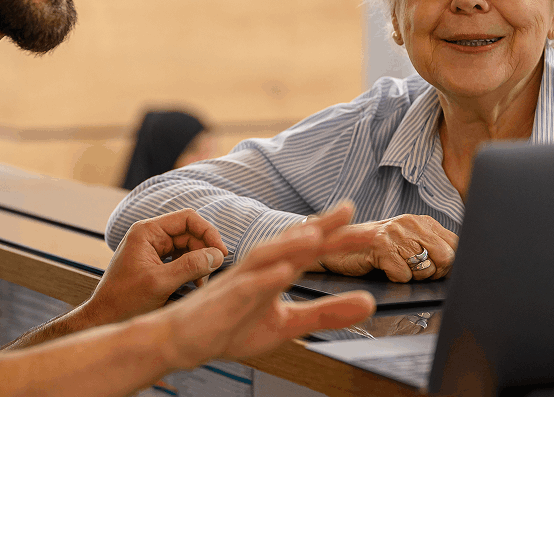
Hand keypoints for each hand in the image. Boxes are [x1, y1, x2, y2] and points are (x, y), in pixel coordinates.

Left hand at [82, 209, 227, 326]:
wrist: (104, 319)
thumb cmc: (124, 300)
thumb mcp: (160, 282)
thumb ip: (190, 266)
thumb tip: (218, 255)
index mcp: (147, 231)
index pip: (186, 219)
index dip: (208, 232)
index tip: (221, 253)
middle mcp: (149, 236)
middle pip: (189, 233)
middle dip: (204, 252)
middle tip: (213, 273)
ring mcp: (152, 249)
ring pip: (187, 248)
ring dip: (199, 263)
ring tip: (201, 283)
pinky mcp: (155, 264)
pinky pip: (180, 260)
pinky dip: (190, 271)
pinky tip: (194, 285)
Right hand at [163, 203, 376, 367]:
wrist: (185, 340)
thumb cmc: (231, 325)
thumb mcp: (288, 323)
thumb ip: (327, 312)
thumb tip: (369, 303)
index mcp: (276, 272)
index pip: (309, 247)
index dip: (335, 233)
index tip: (364, 221)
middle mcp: (259, 269)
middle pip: (292, 243)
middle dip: (320, 228)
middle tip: (350, 213)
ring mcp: (241, 282)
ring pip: (267, 257)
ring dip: (291, 244)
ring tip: (317, 235)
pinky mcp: (226, 301)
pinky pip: (246, 287)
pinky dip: (265, 278)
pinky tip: (284, 272)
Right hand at [315, 208, 456, 281]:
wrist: (335, 245)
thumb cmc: (375, 250)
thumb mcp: (407, 244)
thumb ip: (432, 250)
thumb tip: (459, 270)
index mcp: (423, 222)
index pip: (457, 246)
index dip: (450, 266)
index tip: (436, 271)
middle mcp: (411, 222)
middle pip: (446, 258)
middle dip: (434, 274)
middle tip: (413, 273)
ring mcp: (395, 232)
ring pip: (425, 269)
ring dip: (412, 277)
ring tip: (394, 268)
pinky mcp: (380, 244)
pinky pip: (403, 275)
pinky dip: (394, 279)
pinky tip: (382, 269)